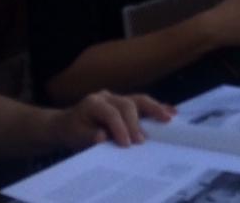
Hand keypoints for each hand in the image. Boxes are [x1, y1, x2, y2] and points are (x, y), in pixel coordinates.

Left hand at [51, 90, 172, 149]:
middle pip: (127, 104)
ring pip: (139, 99)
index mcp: (93, 102)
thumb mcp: (76, 136)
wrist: (68, 123)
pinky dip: (157, 107)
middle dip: (136, 123)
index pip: (111, 113)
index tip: (127, 144)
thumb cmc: (73, 131)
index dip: (120, 128)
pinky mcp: (127, 102)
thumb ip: (89, 136)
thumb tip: (103, 137)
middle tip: (142, 141)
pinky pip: (143, 103)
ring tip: (168, 118)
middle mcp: (107, 96)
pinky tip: (171, 112)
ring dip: (155, 109)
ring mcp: (118, 97)